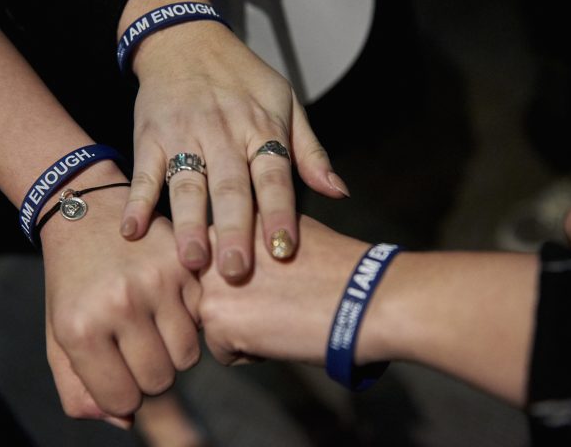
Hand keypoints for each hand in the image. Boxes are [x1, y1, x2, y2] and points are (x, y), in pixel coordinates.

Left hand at [40, 172, 200, 425]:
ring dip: (172, 351)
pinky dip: (188, 321)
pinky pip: (201, 321)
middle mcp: (121, 303)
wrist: (86, 214)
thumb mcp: (58, 336)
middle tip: (136, 348)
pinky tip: (167, 301)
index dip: (123, 395)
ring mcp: (158, 281)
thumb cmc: (71, 283)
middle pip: (159, 380)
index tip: (118, 373)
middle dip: (149, 374)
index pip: (123, 399)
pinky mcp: (186, 264)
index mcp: (81, 327)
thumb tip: (122, 420)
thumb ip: (78, 389)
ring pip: (187, 356)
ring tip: (153, 325)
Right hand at [117, 0, 347, 279]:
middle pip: (230, 187)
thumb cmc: (243, 78)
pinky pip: (145, 172)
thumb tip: (339, 192)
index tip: (283, 250)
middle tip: (235, 271)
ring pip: (188, 184)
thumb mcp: (286, 103)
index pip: (274, 177)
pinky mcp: (150, 136)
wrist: (186, 39)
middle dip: (234, 230)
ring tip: (191, 260)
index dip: (278, 213)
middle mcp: (224, 134)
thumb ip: (310, 152)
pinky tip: (133, 231)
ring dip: (188, 223)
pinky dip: (138, 201)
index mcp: (261, 128)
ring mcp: (184, 135)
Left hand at [200, 215, 368, 365]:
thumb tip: (240, 253)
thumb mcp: (289, 229)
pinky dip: (250, 354)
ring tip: (281, 314)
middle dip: (236, 303)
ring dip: (242, 327)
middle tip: (277, 301)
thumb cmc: (337, 269)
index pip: (211, 258)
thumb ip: (256, 236)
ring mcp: (210, 279)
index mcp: (231, 216)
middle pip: (205, 289)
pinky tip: (279, 334)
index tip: (267, 283)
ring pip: (212, 320)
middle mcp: (212, 241)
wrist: (365, 298)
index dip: (239, 279)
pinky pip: (221, 351)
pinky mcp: (217, 316)